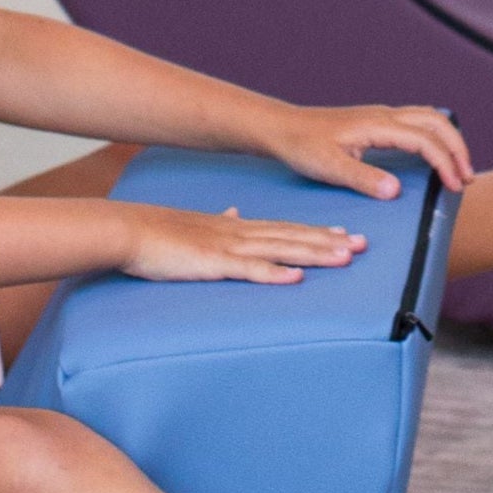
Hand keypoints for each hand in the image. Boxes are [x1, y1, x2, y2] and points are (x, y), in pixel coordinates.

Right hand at [112, 202, 366, 284]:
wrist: (129, 230)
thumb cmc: (161, 235)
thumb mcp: (198, 226)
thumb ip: (221, 222)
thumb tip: (234, 213)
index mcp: (238, 228)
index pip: (287, 229)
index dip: (319, 232)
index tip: (347, 234)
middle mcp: (241, 234)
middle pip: (294, 238)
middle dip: (330, 242)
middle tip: (363, 244)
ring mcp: (229, 248)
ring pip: (281, 251)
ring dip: (314, 254)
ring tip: (344, 257)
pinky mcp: (213, 264)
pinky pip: (248, 271)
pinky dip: (274, 274)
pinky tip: (296, 278)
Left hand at [267, 102, 473, 199]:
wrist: (283, 128)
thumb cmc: (302, 146)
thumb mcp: (329, 167)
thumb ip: (363, 178)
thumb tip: (396, 190)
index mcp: (378, 125)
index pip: (425, 140)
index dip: (445, 162)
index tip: (455, 186)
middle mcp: (385, 115)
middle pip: (437, 123)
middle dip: (458, 148)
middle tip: (466, 178)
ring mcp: (382, 116)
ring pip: (429, 118)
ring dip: (449, 140)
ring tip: (458, 168)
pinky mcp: (377, 122)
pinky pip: (417, 121)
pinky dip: (435, 135)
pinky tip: (434, 154)